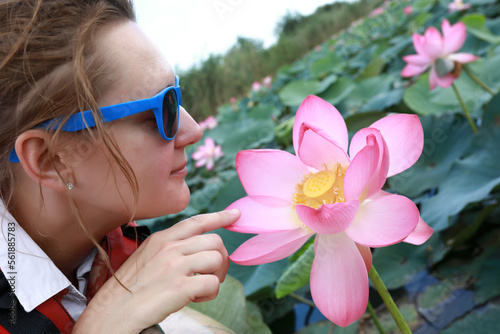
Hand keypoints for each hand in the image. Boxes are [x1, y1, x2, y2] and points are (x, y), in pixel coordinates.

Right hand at [73, 209, 239, 333]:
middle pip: (215, 241)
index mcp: (161, 239)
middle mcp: (169, 248)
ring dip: (217, 275)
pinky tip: (195, 298)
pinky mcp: (180, 287)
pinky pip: (213, 283)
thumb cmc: (128, 289)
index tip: (235, 214)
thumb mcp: (145, 257)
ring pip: (218, 258)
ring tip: (202, 287)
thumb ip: (169, 248)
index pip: (197, 221)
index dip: (220, 216)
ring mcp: (175, 266)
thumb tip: (195, 248)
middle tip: (214, 274)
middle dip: (221, 258)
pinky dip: (210, 293)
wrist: (111, 314)